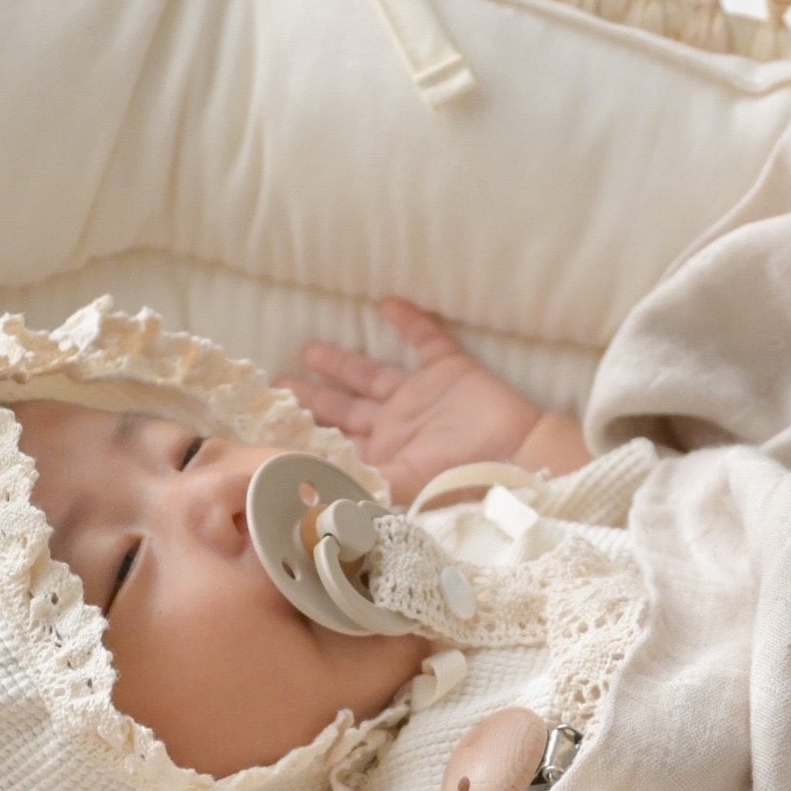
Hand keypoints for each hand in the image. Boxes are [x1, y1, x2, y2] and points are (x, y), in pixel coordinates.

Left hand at [282, 298, 544, 502]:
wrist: (515, 459)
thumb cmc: (460, 481)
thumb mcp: (402, 488)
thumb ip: (361, 480)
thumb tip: (314, 482)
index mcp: (384, 455)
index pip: (337, 441)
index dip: (308, 430)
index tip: (275, 419)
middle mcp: (396, 427)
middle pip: (345, 409)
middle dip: (314, 396)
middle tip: (282, 380)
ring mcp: (421, 398)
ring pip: (371, 375)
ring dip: (343, 362)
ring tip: (311, 347)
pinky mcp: (450, 371)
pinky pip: (426, 339)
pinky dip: (409, 320)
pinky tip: (387, 302)